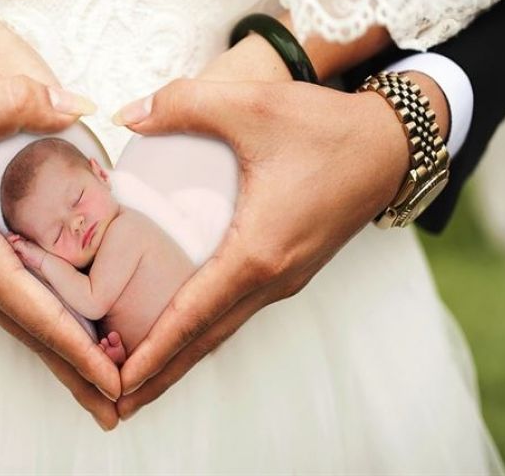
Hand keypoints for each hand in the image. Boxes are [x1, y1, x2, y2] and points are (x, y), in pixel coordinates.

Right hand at [0, 76, 120, 429]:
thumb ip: (20, 102)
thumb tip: (80, 103)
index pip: (39, 315)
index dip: (82, 351)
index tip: (117, 385)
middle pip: (35, 337)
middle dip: (78, 374)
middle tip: (123, 408)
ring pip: (22, 325)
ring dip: (62, 354)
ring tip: (102, 384)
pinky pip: (11, 306)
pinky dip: (42, 327)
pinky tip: (66, 329)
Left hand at [110, 77, 416, 419]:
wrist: (392, 145)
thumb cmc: (327, 128)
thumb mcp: (253, 104)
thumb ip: (185, 103)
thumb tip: (128, 116)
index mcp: (258, 252)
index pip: (193, 315)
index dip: (151, 350)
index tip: (116, 381)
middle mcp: (272, 278)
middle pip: (204, 339)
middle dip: (158, 373)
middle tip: (113, 401)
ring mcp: (284, 279)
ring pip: (221, 329)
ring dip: (179, 355)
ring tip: (136, 377)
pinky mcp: (288, 270)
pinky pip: (236, 310)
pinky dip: (202, 330)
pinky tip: (179, 327)